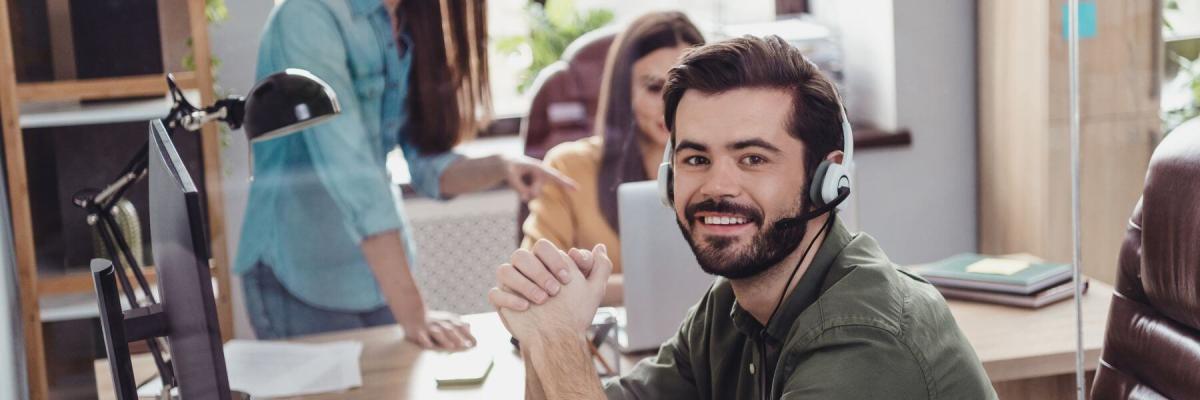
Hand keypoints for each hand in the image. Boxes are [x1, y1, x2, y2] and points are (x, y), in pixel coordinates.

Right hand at [398, 309, 474, 349]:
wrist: (412, 311)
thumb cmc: (433, 320)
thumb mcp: (448, 319)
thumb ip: (459, 324)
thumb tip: (470, 327)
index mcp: (448, 320)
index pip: (460, 327)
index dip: (468, 335)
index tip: (475, 344)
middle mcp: (440, 323)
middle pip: (450, 330)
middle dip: (458, 338)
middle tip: (466, 346)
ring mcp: (429, 327)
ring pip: (437, 333)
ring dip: (444, 339)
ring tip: (451, 347)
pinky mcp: (417, 332)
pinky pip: (421, 336)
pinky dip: (425, 340)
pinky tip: (429, 346)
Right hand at [487, 239, 602, 310]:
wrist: (559, 339)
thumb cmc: (574, 313)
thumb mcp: (594, 290)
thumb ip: (601, 267)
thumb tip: (600, 247)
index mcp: (544, 262)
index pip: (542, 246)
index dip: (554, 259)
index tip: (567, 279)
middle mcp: (525, 270)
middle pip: (520, 255)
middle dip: (539, 272)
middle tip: (554, 291)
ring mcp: (511, 285)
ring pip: (504, 270)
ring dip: (523, 284)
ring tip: (542, 300)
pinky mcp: (502, 301)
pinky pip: (495, 293)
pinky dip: (508, 298)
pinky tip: (525, 308)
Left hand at [503, 156, 577, 201]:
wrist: (507, 164)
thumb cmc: (509, 166)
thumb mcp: (510, 175)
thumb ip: (518, 187)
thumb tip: (527, 198)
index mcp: (539, 168)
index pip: (555, 177)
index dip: (566, 183)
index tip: (578, 189)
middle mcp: (542, 175)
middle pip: (538, 190)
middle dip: (529, 190)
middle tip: (537, 181)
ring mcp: (539, 182)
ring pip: (532, 194)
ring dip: (523, 190)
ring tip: (517, 179)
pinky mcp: (535, 188)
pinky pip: (529, 196)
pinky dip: (522, 193)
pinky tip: (519, 184)